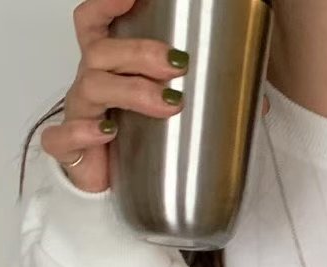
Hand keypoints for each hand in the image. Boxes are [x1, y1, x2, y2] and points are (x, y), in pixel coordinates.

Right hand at [40, 0, 189, 194]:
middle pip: (102, 51)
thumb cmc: (136, 140)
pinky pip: (65, 135)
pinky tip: (108, 132)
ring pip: (93, 87)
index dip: (106, 4)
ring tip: (167, 104)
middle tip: (177, 63)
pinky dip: (85, 132)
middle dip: (140, 52)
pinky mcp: (68, 148)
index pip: (94, 21)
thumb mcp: (169, 109)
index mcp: (107, 65)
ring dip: (132, 91)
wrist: (109, 188)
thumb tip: (261, 103)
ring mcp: (77, 112)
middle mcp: (89, 81)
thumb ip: (207, 99)